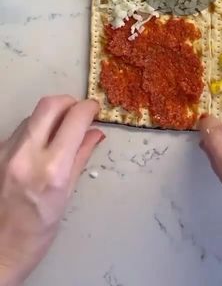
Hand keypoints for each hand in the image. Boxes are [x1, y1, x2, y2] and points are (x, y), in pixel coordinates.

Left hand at [0, 96, 103, 285]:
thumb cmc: (34, 235)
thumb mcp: (65, 198)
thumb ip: (80, 158)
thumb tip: (94, 134)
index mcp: (51, 170)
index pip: (75, 119)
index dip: (89, 108)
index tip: (95, 109)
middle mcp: (26, 155)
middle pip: (50, 104)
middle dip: (69, 102)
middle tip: (79, 112)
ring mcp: (6, 152)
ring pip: (33, 115)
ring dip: (51, 116)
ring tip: (61, 133)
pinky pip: (19, 130)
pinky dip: (34, 131)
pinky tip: (40, 147)